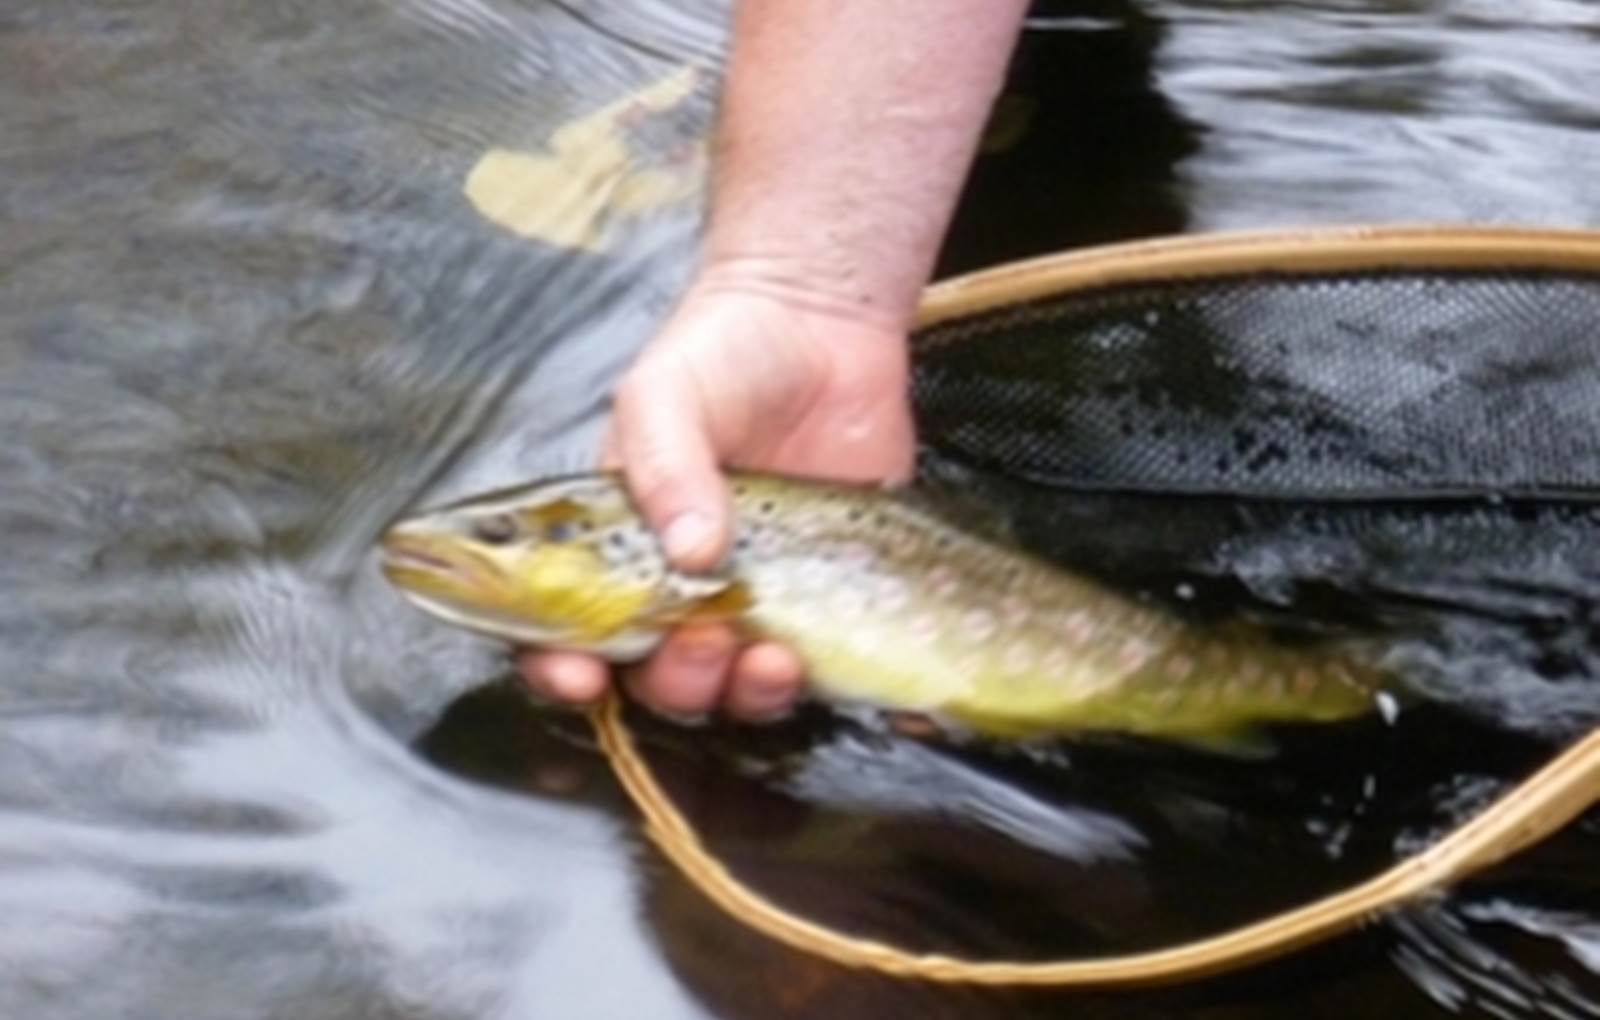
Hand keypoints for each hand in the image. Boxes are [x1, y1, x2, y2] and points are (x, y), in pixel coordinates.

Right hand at [516, 268, 915, 719]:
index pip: (569, 626)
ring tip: (765, 658)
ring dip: (736, 690)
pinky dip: (798, 680)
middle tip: (701, 637)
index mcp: (617, 540)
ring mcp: (751, 594)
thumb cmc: (723, 351)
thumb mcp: (664, 394)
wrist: (823, 324)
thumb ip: (663, 468)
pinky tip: (804, 657)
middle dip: (671, 677)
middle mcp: (677, 581)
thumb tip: (690, 552)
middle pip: (653, 673)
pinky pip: (803, 666)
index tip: (583, 677)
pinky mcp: (821, 596)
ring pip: (727, 686)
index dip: (564, 664)